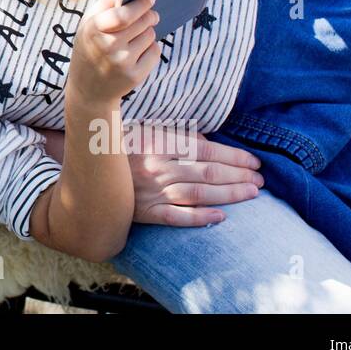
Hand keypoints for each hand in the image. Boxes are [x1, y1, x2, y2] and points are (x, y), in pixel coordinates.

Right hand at [73, 0, 161, 103]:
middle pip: (143, 22)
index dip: (140, 4)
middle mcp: (108, 47)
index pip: (123, 14)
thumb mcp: (86, 25)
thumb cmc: (89, 49)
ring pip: (150, 36)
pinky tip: (138, 51)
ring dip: (147, 32)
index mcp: (94, 30)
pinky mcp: (134, 76)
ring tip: (136, 37)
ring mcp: (122, 63)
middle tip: (152, 14)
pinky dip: (150, 48)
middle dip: (150, 15)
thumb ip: (103, 5)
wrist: (87, 89)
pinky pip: (154, 51)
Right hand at [125, 125, 266, 225]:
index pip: (206, 150)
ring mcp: (153, 191)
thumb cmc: (121, 148)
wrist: (89, 172)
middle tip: (261, 180)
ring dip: (229, 194)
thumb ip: (176, 135)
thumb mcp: (145, 131)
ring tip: (252, 194)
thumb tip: (207, 141)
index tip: (254, 161)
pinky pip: (178, 217)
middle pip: (208, 172)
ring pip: (199, 193)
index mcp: (159, 143)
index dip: (234, 156)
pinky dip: (201, 218)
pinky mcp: (147, 213)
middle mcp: (158, 167)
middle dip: (239, 175)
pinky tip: (222, 218)